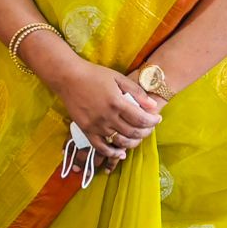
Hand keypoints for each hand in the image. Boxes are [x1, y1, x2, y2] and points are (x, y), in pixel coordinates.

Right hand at [45, 59, 161, 162]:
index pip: (141, 118)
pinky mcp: (86, 130)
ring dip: (133, 142)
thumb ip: (136, 92)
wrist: (69, 78)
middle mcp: (107, 116)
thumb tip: (153, 106)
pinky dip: (113, 153)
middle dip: (146, 132)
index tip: (157, 119)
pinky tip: (121, 153)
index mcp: (117, 102)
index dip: (153, 121)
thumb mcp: (118, 78)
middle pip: (133, 132)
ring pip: (120, 141)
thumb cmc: (95, 74)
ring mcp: (96, 125)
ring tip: (138, 137)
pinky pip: (101, 147)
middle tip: (150, 128)